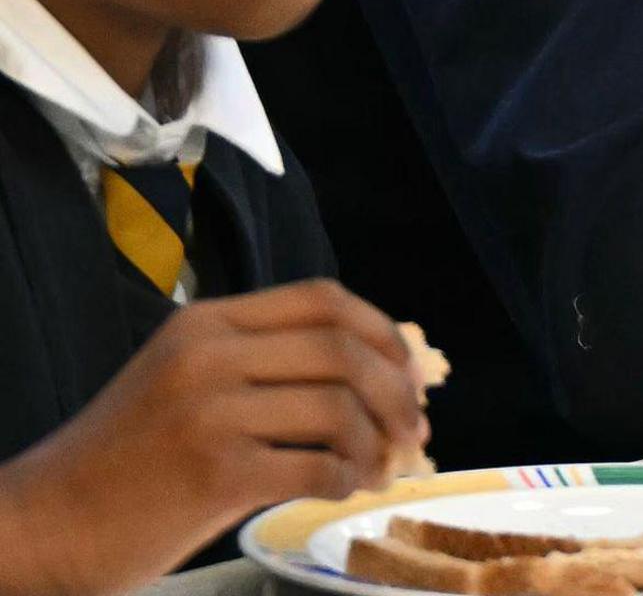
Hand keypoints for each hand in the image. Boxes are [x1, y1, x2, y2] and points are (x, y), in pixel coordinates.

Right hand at [0, 282, 425, 595]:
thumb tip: (379, 372)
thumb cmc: (125, 460)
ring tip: (378, 469)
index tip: (412, 371)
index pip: (325, 300)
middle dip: (399, 393)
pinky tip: (340, 490)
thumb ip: (264, 366)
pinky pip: (318, 467)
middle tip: (415, 431)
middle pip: (344, 351)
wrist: (46, 522)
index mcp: (206, 324)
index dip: (385, 332)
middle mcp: (208, 356)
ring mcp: (210, 413)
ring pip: (340, 411)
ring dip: (378, 444)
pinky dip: (346, 481)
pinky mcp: (215, 473)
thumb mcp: (185, 382)